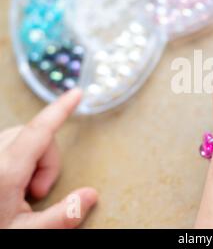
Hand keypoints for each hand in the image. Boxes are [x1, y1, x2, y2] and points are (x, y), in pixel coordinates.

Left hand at [0, 89, 97, 228]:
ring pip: (20, 139)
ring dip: (33, 160)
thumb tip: (90, 195)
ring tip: (23, 193)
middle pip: (33, 136)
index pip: (39, 131)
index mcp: (4, 172)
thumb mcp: (27, 233)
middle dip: (47, 159)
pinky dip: (19, 159)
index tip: (76, 94)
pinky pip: (7, 144)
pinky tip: (11, 186)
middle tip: (38, 193)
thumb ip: (62, 216)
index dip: (60, 110)